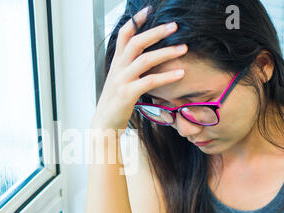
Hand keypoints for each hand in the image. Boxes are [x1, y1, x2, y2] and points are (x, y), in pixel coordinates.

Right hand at [91, 6, 187, 134]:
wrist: (103, 124)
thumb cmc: (115, 104)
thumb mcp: (119, 81)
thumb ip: (129, 69)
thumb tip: (146, 60)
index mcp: (116, 63)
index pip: (123, 35)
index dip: (135, 21)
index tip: (149, 9)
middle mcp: (117, 68)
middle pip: (136, 42)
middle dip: (156, 31)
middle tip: (175, 25)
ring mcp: (121, 80)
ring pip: (144, 59)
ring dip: (166, 52)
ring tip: (184, 48)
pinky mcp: (127, 94)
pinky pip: (149, 81)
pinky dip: (167, 76)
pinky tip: (180, 73)